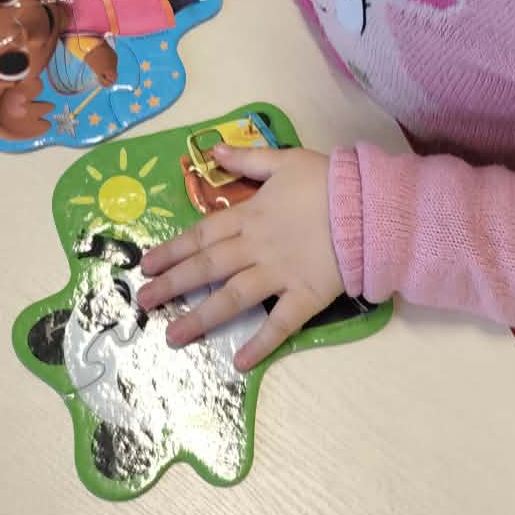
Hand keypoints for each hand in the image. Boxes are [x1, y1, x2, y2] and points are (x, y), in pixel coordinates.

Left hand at [136, 146, 341, 371]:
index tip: (146, 265)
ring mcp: (280, 274)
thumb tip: (213, 151)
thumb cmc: (329, 181)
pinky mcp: (306, 296)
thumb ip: (247, 158)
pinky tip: (240, 363)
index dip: (172, 249)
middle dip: (172, 285)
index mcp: (251, 215)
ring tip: (173, 338)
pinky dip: (261, 343)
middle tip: (143, 301)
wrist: (371, 205)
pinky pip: (280, 323)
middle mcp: (257, 247)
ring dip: (201, 318)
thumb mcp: (284, 160)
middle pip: (207, 267)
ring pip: (232, 298)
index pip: (202, 234)